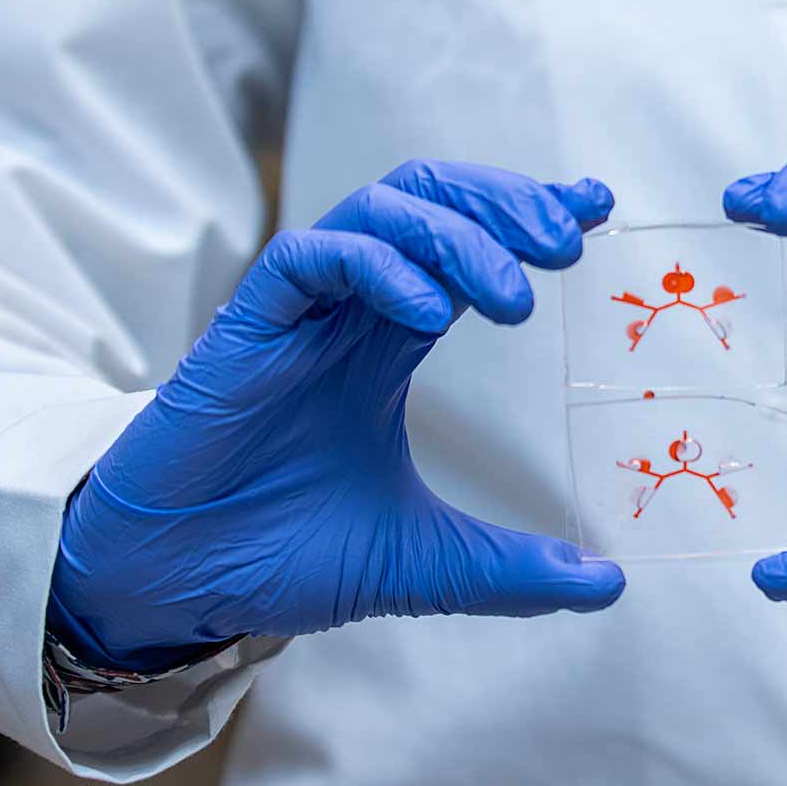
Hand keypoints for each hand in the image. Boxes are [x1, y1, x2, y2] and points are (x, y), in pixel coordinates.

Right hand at [49, 161, 625, 671]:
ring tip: (514, 294)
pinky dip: (378, 264)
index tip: (597, 211)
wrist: (175, 586)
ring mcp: (297, 311)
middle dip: (505, 202)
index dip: (529, 212)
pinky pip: (313, 255)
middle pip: (433, 198)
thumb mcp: (424, 564)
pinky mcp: (246, 325)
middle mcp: (349, 310)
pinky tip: (429, 312)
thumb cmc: (279, 556)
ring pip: (381, 209)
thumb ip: (514, 570)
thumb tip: (611, 586)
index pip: (469, 242)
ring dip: (458, 233)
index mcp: (387, 343)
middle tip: (567, 241)